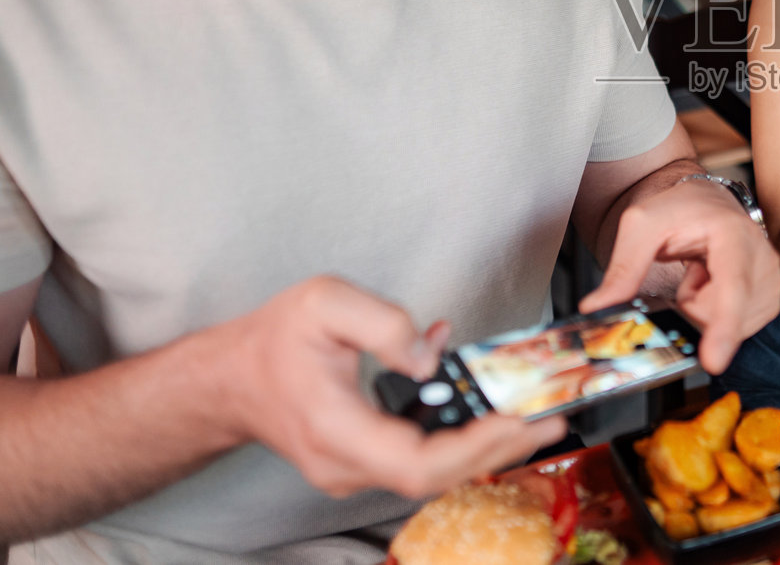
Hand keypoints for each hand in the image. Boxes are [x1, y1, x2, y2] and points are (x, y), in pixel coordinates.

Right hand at [213, 276, 565, 499]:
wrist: (230, 379)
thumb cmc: (275, 340)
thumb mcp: (324, 301)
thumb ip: (382, 322)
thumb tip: (429, 356)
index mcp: (336, 429)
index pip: (416, 463)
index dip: (472, 449)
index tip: (514, 421)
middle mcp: (346, 465)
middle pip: (435, 477)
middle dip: (498, 450)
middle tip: (549, 420)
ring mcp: (353, 472)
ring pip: (432, 473)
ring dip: (485, 447)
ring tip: (534, 417)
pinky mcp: (363, 464)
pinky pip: (420, 459)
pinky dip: (459, 437)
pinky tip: (485, 406)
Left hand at [579, 177, 779, 375]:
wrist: (708, 201)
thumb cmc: (679, 209)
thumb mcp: (641, 225)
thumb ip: (622, 269)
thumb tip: (595, 308)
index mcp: (733, 234)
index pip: (732, 287)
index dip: (724, 328)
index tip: (712, 361)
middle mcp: (762, 257)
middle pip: (723, 315)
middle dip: (694, 306)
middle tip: (690, 272)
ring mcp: (772, 278)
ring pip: (730, 326)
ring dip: (706, 310)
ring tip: (702, 276)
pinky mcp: (772, 295)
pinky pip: (740, 327)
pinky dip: (719, 314)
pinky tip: (714, 286)